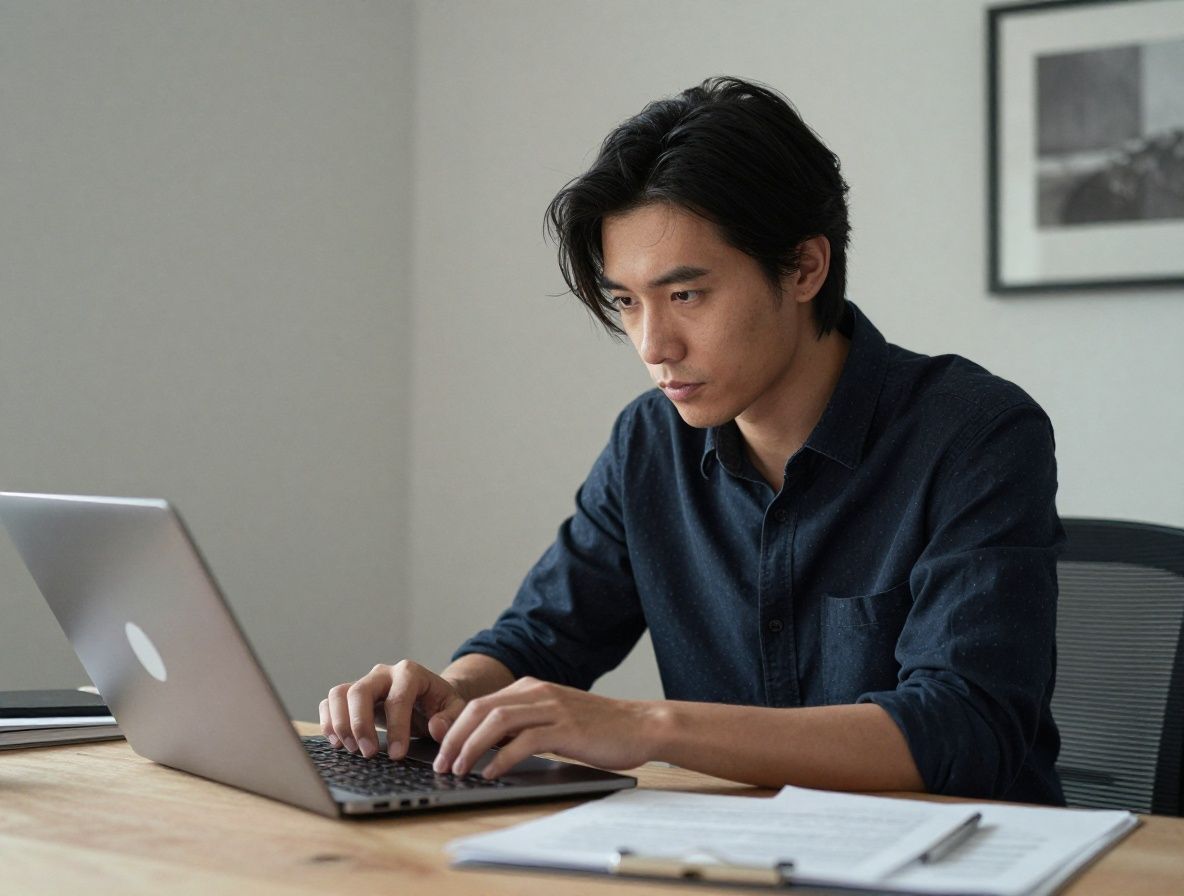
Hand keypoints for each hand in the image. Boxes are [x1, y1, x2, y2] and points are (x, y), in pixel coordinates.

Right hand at [319, 660, 465, 759]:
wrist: (427, 696)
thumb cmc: (440, 704)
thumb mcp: (455, 709)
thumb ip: (450, 718)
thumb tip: (436, 728)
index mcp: (410, 673)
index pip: (398, 698)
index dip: (397, 727)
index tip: (398, 754)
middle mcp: (383, 673)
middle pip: (361, 691)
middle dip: (361, 725)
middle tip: (369, 753)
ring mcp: (364, 682)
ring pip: (340, 694)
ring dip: (341, 724)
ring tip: (351, 749)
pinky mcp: (351, 695)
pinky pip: (330, 702)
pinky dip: (328, 721)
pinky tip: (337, 742)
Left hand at [432, 677, 659, 778]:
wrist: (641, 725)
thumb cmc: (599, 729)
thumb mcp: (555, 719)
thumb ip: (526, 725)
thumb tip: (490, 747)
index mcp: (532, 688)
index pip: (481, 704)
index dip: (456, 727)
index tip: (442, 751)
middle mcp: (538, 692)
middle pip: (481, 710)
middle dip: (455, 738)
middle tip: (442, 764)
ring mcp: (552, 708)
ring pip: (497, 722)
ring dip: (471, 747)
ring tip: (459, 770)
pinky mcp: (567, 727)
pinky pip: (525, 741)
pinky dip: (502, 758)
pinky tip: (491, 773)